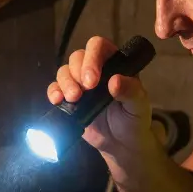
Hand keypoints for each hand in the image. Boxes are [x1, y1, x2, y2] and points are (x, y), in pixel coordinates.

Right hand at [47, 36, 154, 157]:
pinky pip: (55, 88)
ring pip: (64, 71)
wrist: (122, 144)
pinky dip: (53, 92)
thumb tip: (114, 81)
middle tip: (84, 91)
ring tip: (73, 99)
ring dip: (65, 83)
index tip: (93, 80)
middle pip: (78, 57)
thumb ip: (131, 91)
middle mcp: (95, 69)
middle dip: (77, 72)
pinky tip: (57, 101)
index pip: (99, 47)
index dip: (92, 58)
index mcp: (114, 63)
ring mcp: (80, 83)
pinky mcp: (69, 99)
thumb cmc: (134, 120)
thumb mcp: (139, 106)